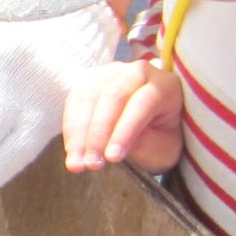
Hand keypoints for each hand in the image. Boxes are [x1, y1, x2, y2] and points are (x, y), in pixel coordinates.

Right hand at [62, 60, 185, 173]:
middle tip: (92, 164)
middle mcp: (137, 72)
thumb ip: (145, 144)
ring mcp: (110, 73)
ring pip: (88, 98)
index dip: (125, 130)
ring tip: (77, 164)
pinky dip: (71, 129)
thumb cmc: (161, 138)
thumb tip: (113, 145)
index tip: (112, 157)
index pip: (142, 103)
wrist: (152, 124)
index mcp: (164, 85)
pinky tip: (72, 151)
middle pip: (113, 97)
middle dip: (98, 133)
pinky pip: (74, 102)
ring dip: (79, 134)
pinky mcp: (90, 81)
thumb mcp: (163, 148)